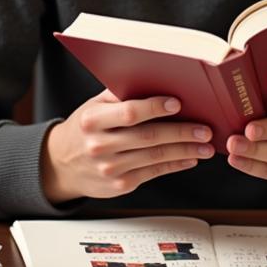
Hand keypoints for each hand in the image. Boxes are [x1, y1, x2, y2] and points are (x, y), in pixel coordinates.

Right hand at [40, 89, 214, 202]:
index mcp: (93, 119)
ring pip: (155, 157)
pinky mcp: (119, 185)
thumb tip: (158, 81)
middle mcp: (99, 145)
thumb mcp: (95, 106)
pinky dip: (175, 165)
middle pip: (148, 137)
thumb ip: (121, 94)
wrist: (60, 164)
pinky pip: (153, 173)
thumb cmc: (85, 128)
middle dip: (181, 132)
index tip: (178, 103)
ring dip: (185, 151)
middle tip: (205, 128)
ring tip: (206, 145)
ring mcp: (109, 168)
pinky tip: (189, 158)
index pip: (129, 112)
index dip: (155, 107)